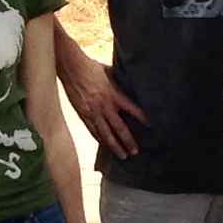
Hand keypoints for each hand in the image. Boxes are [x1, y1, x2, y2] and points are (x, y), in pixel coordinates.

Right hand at [58, 41, 146, 162]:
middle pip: (119, 128)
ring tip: (122, 155)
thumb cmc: (91, 67)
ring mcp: (92, 111)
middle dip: (128, 141)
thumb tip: (130, 86)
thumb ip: (120, 83)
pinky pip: (93, 130)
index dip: (143, 119)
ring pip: (105, 134)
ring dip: (115, 146)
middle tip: (135, 152)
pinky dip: (100, 139)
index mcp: (114, 94)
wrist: (71, 66)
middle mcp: (104, 105)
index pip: (133, 110)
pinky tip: (105, 146)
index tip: (151, 127)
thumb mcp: (110, 73)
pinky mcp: (82, 114)